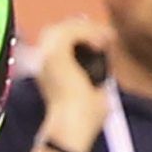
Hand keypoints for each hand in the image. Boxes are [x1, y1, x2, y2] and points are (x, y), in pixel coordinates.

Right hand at [33, 18, 113, 151]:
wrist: (72, 125)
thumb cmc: (82, 118)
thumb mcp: (94, 91)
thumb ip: (97, 76)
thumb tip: (108, 67)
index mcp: (49, 68)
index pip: (60, 40)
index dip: (81, 36)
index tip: (102, 43)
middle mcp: (43, 58)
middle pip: (61, 29)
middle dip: (84, 28)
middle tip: (106, 36)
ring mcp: (47, 54)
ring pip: (67, 26)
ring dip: (89, 29)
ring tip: (106, 39)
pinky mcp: (55, 53)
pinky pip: (72, 31)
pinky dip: (90, 32)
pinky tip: (102, 43)